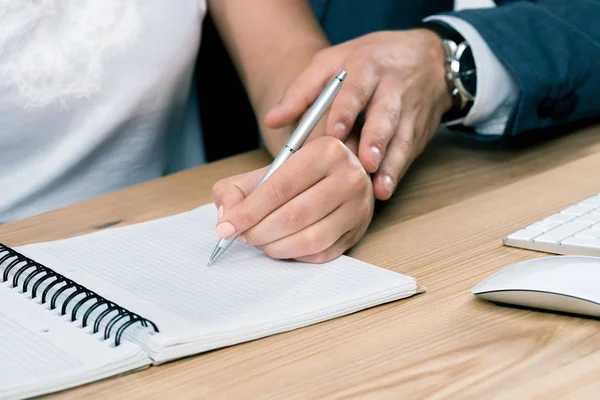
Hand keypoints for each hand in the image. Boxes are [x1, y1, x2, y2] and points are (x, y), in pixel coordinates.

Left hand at [211, 136, 373, 262]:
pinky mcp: (358, 232)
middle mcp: (350, 177)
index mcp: (326, 150)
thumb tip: (228, 217)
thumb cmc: (297, 176)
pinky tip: (281, 245)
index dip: (249, 211)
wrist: (336, 178)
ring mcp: (358, 208)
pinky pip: (321, 253)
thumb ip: (236, 189)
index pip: (281, 187)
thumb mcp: (266, 170)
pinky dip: (294, 254)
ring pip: (310, 239)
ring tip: (259, 241)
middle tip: (242, 236)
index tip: (226, 227)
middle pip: (295, 216)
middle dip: (259, 232)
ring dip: (275, 247)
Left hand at [265, 29, 452, 199]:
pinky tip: (385, 190)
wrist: (430, 59)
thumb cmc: (370, 61)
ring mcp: (411, 111)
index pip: (356, 90)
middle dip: (376, 139)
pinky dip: (399, 172)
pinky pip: (410, 152)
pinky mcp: (420, 131)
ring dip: (391, 164)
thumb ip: (302, 90)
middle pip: (385, 115)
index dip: (346, 111)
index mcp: (367, 67)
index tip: (335, 133)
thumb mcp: (333, 62)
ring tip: (379, 187)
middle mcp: (393, 88)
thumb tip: (271, 120)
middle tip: (366, 162)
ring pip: (402, 138)